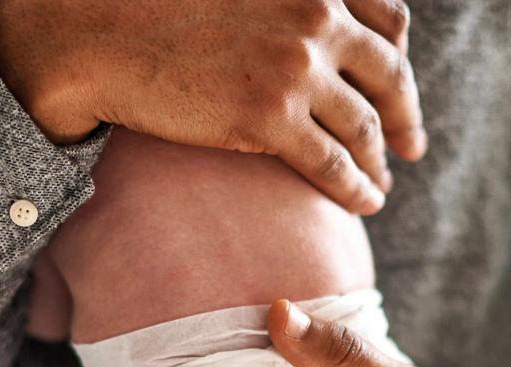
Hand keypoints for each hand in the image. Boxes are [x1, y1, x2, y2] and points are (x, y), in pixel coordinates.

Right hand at [0, 0, 426, 213]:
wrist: (99, 33)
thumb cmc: (152, 2)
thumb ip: (280, 1)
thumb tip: (302, 29)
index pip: (388, 20)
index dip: (398, 58)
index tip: (397, 84)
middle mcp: (316, 15)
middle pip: (388, 75)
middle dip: (404, 115)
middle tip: (410, 144)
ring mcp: (297, 67)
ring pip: (363, 126)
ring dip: (380, 159)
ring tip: (381, 182)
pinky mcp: (271, 117)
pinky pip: (334, 163)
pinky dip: (357, 187)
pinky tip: (365, 202)